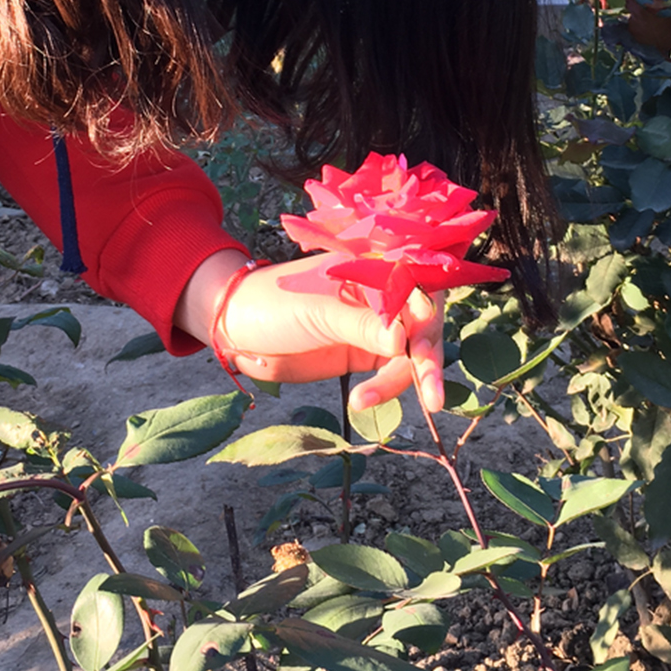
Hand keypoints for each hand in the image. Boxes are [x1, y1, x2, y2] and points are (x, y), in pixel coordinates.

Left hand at [175, 251, 444, 413]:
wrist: (238, 328)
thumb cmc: (273, 302)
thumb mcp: (316, 311)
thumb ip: (360, 324)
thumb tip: (404, 340)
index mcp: (373, 269)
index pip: (417, 286)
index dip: (428, 314)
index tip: (422, 342)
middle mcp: (383, 295)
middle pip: (424, 324)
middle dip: (429, 358)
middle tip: (432, 394)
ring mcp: (376, 327)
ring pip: (412, 353)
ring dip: (410, 380)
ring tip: (390, 402)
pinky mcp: (367, 356)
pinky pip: (392, 373)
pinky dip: (385, 390)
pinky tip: (361, 401)